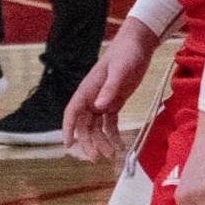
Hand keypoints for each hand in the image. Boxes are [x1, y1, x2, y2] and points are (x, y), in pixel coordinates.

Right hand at [63, 19, 159, 161]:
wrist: (137, 46)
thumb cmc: (125, 55)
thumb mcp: (119, 71)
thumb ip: (109, 89)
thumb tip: (99, 107)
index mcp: (88, 90)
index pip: (72, 112)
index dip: (68, 129)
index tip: (67, 145)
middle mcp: (92, 98)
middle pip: (84, 125)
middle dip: (88, 142)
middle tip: (95, 158)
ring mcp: (103, 101)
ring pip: (96, 127)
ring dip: (101, 141)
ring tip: (111, 154)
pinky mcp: (114, 102)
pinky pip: (110, 123)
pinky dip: (113, 135)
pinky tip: (119, 145)